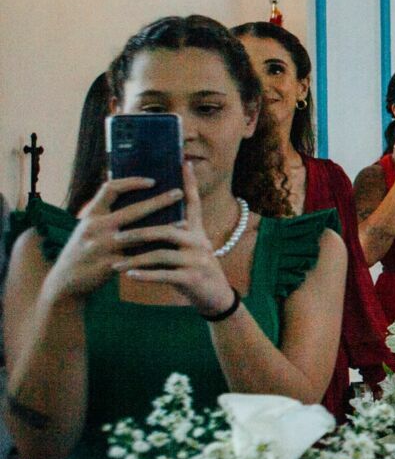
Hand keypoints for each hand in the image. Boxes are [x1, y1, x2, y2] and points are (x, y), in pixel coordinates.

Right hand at [42, 177, 183, 302]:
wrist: (66, 281)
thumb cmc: (84, 250)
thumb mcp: (88, 228)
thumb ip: (107, 215)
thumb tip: (136, 196)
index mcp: (91, 214)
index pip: (110, 189)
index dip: (131, 182)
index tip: (152, 180)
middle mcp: (95, 228)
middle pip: (133, 210)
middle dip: (159, 201)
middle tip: (179, 193)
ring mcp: (102, 247)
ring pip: (140, 235)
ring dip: (164, 228)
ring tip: (184, 223)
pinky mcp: (109, 265)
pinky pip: (138, 257)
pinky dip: (155, 252)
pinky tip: (171, 249)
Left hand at [113, 163, 235, 314]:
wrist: (215, 296)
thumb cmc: (194, 268)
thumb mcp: (189, 247)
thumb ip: (174, 232)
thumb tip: (147, 216)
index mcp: (197, 231)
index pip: (193, 202)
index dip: (189, 182)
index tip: (183, 163)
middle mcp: (199, 242)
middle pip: (167, 230)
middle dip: (139, 232)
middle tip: (117, 236)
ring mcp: (197, 260)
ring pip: (161, 254)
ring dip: (135, 258)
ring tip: (115, 263)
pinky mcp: (193, 278)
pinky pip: (164, 274)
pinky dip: (145, 275)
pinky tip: (129, 276)